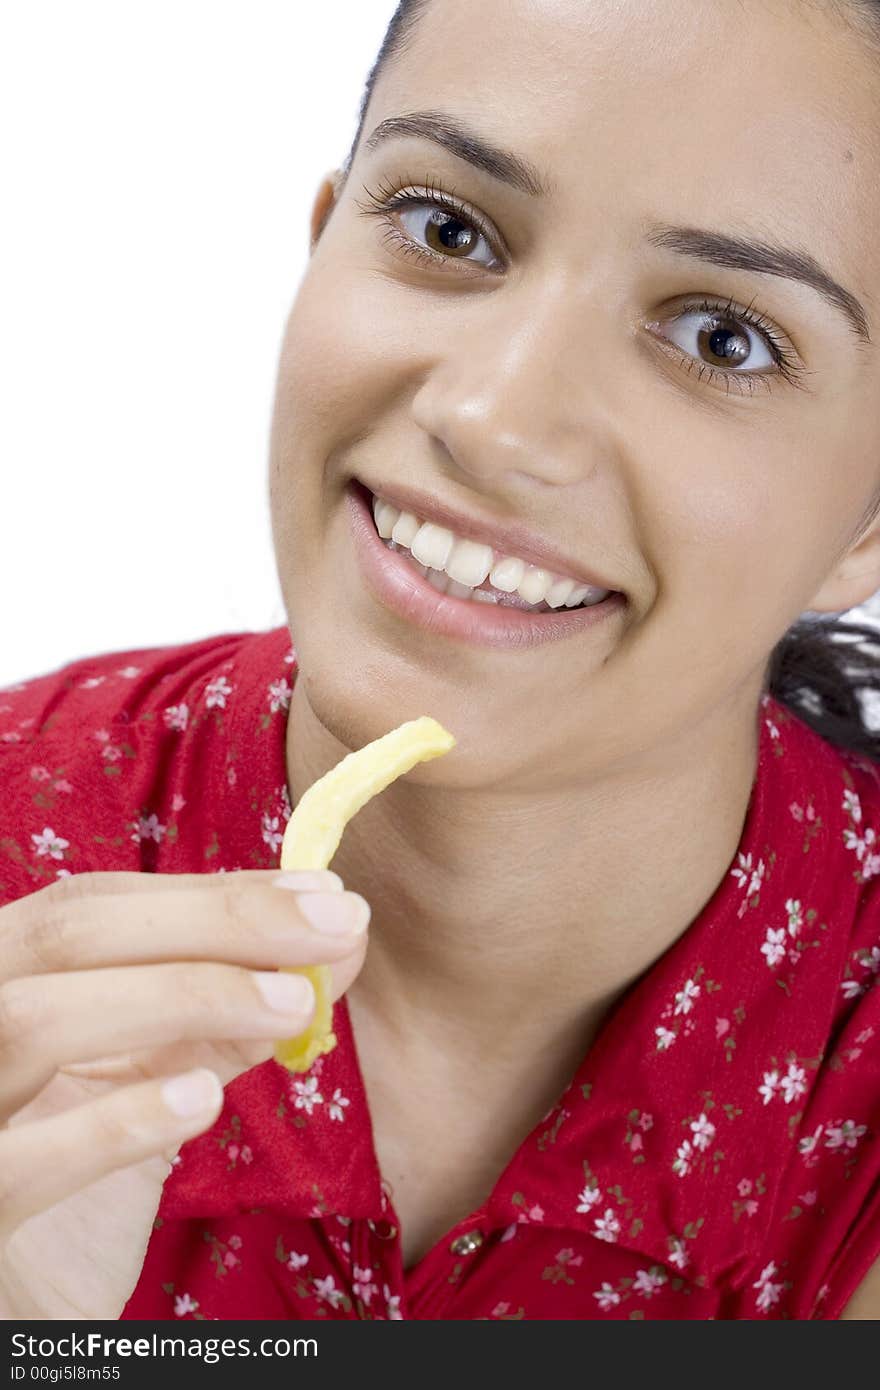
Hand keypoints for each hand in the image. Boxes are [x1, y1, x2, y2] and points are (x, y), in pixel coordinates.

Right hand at [0, 868, 368, 1319]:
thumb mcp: (146, 1079)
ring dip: (179, 997)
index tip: (324, 895)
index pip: (91, 906)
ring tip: (289, 1007)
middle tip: (334, 928)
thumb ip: (226, 1011)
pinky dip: (116, 1122)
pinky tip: (203, 1101)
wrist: (7, 1308)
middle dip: (215, 920)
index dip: (210, 894)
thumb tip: (337, 942)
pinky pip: (18, 1164)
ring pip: (33, 1021)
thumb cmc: (71, 1179)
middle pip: (67, 934)